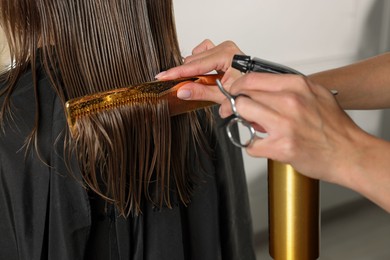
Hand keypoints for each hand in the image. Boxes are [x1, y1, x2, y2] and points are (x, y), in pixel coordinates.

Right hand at [155, 39, 244, 103]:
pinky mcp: (222, 49)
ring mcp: (224, 47)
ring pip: (196, 55)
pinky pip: (203, 51)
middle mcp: (225, 48)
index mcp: (226, 56)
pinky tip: (201, 72)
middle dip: (185, 74)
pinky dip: (199, 62)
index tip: (163, 76)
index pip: (194, 65)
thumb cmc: (247, 90)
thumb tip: (182, 91)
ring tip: (198, 82)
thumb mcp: (223, 95)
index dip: (176, 72)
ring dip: (193, 69)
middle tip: (181, 87)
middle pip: (193, 60)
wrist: (257, 87)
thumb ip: (201, 92)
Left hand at [220, 72, 368, 182]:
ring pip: (242, 113)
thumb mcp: (315, 94)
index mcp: (297, 85)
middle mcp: (290, 101)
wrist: (350, 153)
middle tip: (236, 111)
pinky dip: (253, 146)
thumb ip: (287, 90)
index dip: (238, 87)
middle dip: (235, 104)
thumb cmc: (333, 126)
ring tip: (253, 127)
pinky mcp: (281, 147)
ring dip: (241, 121)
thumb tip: (260, 92)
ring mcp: (284, 124)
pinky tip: (264, 145)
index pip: (252, 79)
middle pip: (244, 95)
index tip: (234, 93)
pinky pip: (251, 144)